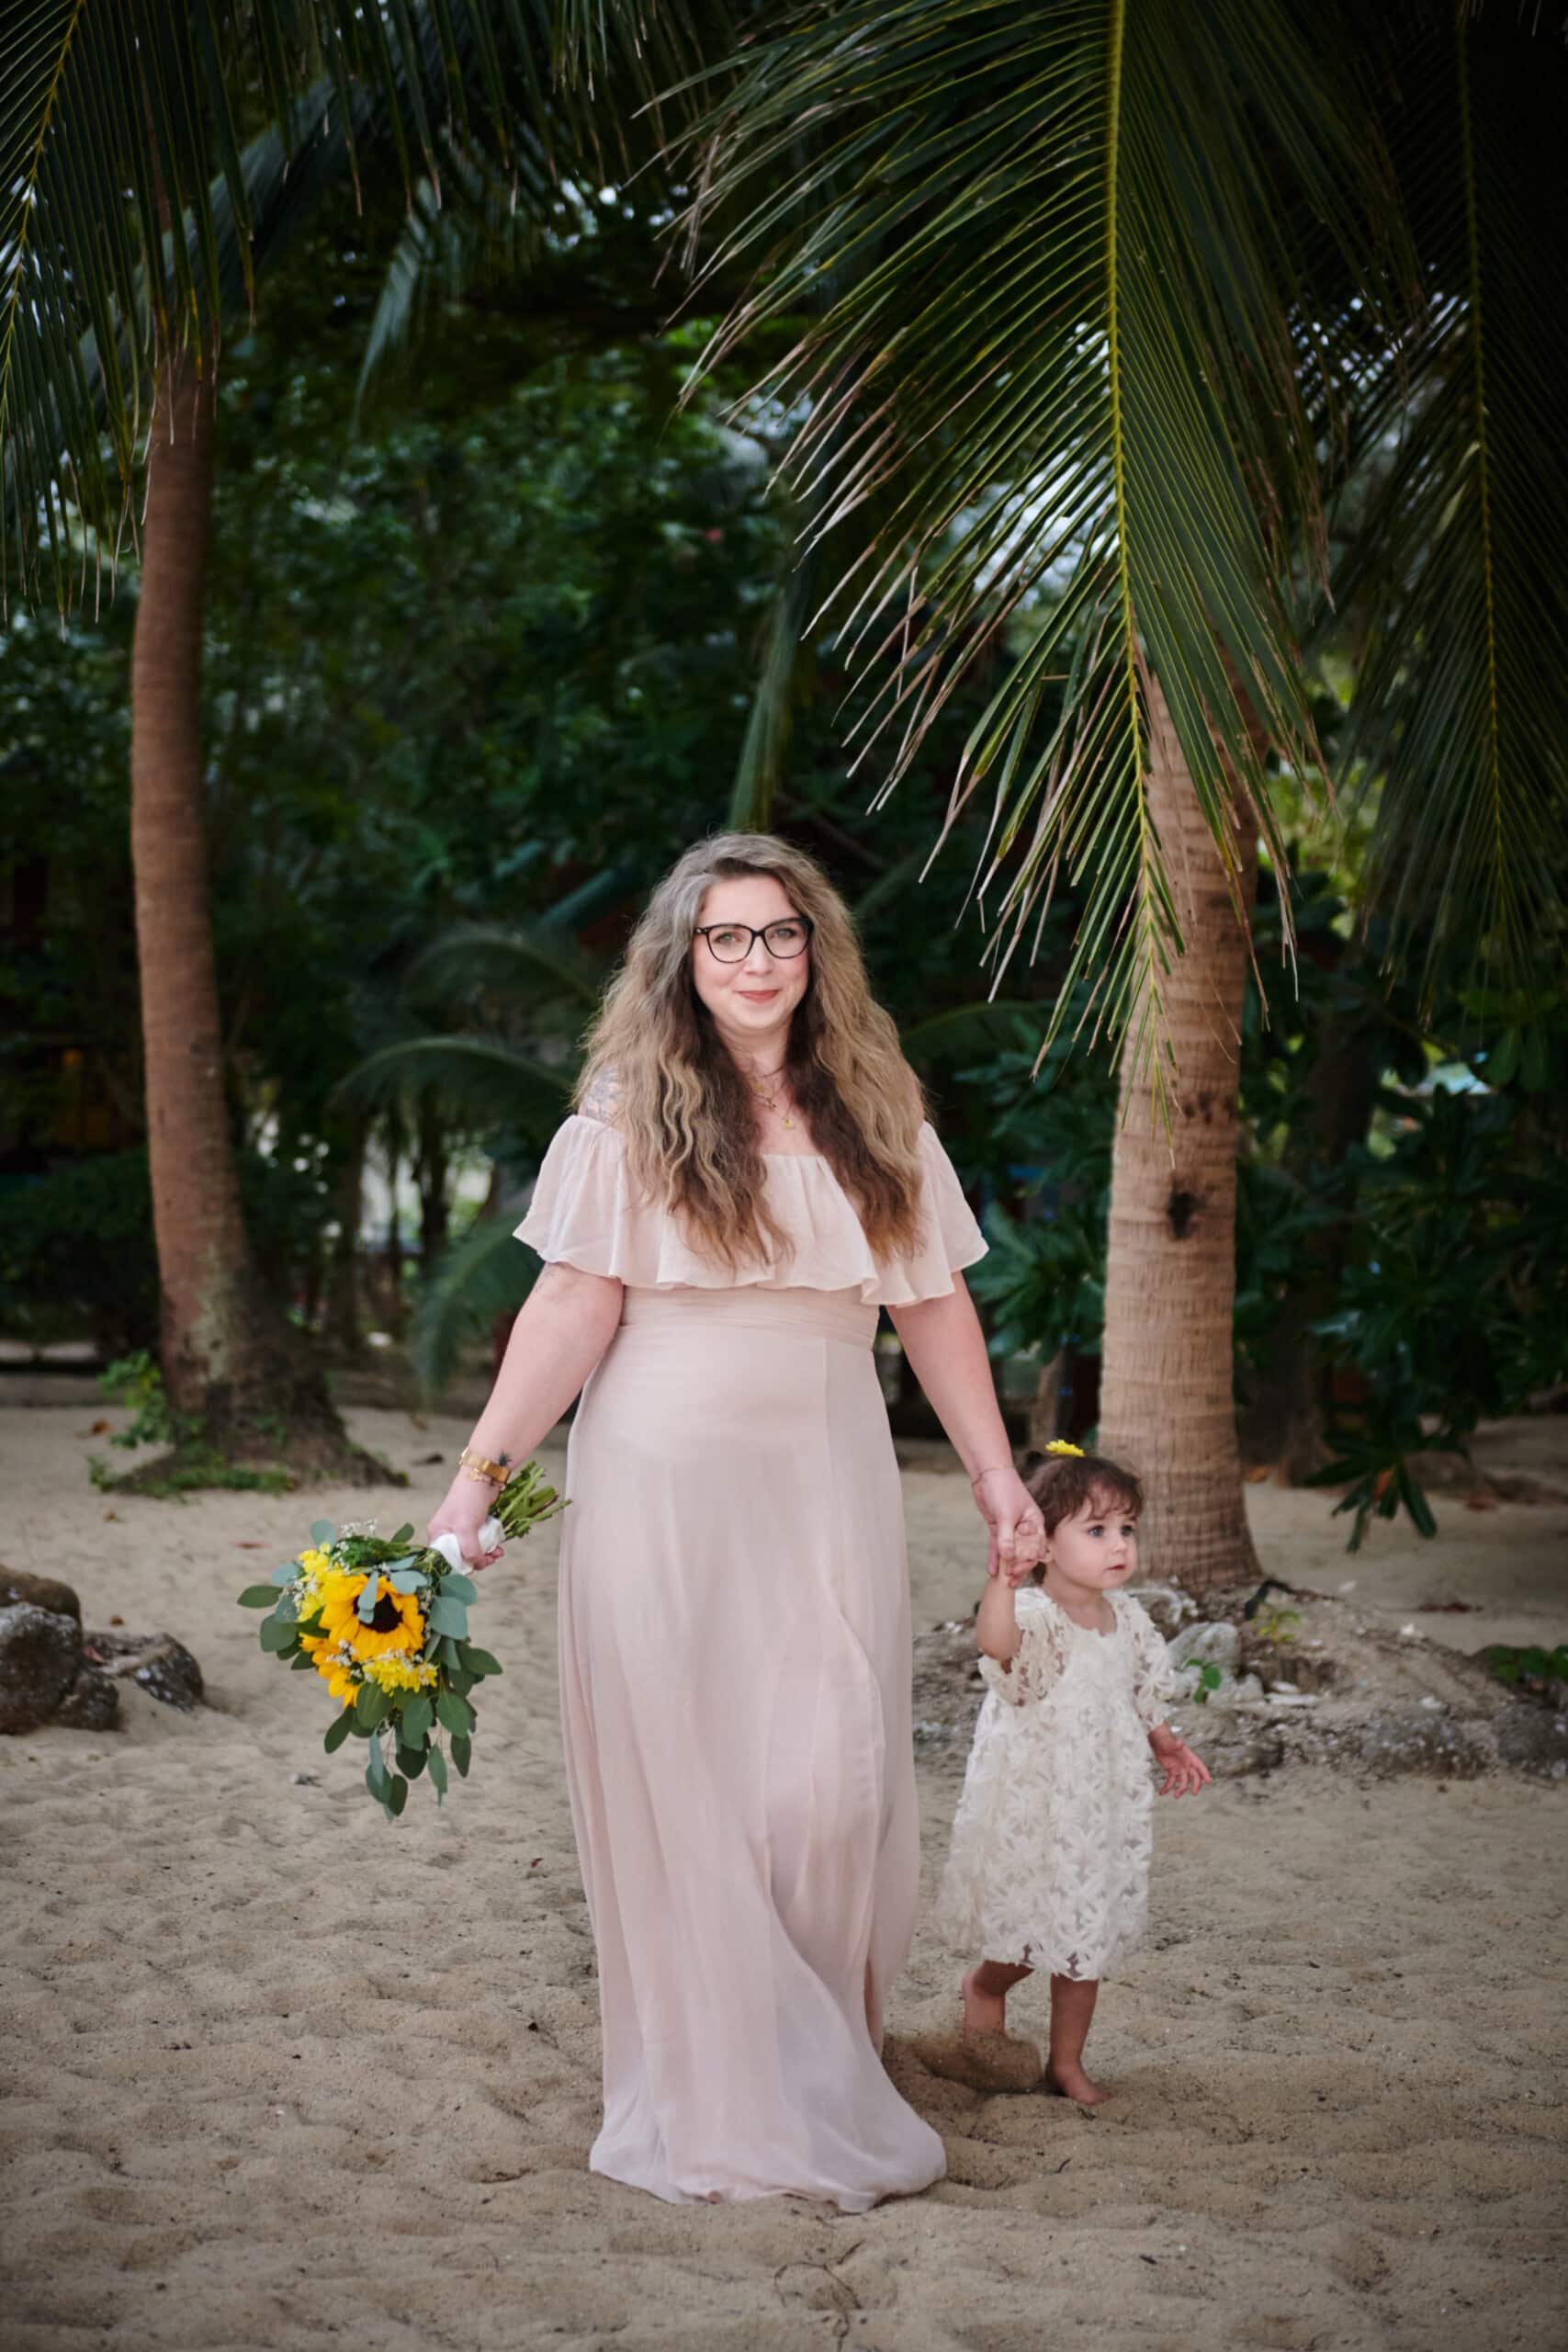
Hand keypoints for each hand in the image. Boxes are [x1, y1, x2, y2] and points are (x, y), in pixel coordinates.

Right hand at [426, 1475, 505, 1570]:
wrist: (483, 1477)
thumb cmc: (468, 1501)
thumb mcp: (466, 1529)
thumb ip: (470, 1550)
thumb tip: (477, 1564)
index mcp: (438, 1534)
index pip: (445, 1560)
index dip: (461, 1566)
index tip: (476, 1567)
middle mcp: (447, 1533)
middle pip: (461, 1557)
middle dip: (477, 1561)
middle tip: (490, 1560)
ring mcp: (461, 1529)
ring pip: (473, 1550)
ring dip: (486, 1555)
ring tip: (497, 1553)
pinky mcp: (474, 1525)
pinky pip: (481, 1542)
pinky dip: (490, 1547)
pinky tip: (499, 1547)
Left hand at [970, 1466, 1044, 1583]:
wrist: (988, 1474)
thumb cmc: (1003, 1489)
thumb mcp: (1006, 1514)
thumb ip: (1007, 1537)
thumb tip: (1009, 1557)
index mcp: (1035, 1522)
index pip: (1035, 1547)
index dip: (1027, 1561)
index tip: (1016, 1570)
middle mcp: (1025, 1527)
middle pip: (1024, 1552)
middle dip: (1018, 1568)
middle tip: (1010, 1581)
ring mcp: (1011, 1528)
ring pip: (1011, 1551)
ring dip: (1007, 1566)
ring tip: (1002, 1582)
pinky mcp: (998, 1527)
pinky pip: (997, 1546)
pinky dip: (995, 1557)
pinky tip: (992, 1570)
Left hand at [1150, 1730, 1210, 1796]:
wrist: (1159, 1741)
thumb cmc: (1167, 1740)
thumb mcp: (1171, 1742)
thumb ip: (1175, 1744)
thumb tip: (1179, 1743)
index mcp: (1189, 1757)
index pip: (1199, 1766)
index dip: (1204, 1773)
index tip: (1208, 1781)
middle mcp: (1186, 1764)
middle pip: (1194, 1777)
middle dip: (1195, 1785)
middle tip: (1194, 1793)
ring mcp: (1179, 1769)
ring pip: (1183, 1782)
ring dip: (1180, 1789)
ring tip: (1176, 1796)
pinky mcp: (1171, 1771)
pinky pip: (1171, 1781)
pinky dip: (1167, 1787)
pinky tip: (1162, 1792)